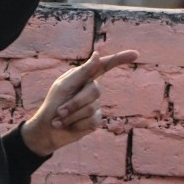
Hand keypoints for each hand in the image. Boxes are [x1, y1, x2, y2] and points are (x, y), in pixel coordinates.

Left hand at [21, 50, 136, 155]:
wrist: (47, 129)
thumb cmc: (53, 104)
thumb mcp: (65, 85)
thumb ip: (83, 72)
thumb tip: (98, 55)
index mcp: (84, 78)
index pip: (105, 66)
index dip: (120, 59)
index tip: (136, 54)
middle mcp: (92, 90)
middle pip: (94, 91)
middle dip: (74, 103)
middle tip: (60, 111)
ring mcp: (95, 105)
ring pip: (91, 108)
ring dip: (71, 116)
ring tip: (60, 119)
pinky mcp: (95, 120)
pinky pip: (92, 121)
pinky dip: (76, 124)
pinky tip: (68, 126)